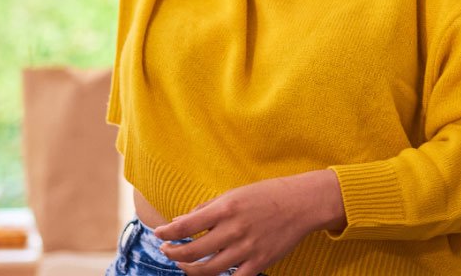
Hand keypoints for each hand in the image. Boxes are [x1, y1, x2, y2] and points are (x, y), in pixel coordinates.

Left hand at [153, 170, 344, 275]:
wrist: (302, 203)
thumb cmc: (267, 194)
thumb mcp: (235, 193)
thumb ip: (208, 208)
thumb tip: (180, 222)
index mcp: (227, 208)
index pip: (186, 225)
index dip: (167, 232)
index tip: (158, 234)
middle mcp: (234, 229)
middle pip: (193, 251)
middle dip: (174, 253)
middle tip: (167, 251)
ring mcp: (247, 248)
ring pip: (208, 271)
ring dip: (190, 270)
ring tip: (184, 265)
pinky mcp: (260, 262)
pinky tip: (210, 275)